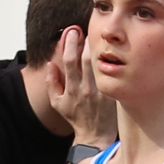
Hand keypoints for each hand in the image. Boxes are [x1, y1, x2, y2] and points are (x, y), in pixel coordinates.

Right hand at [50, 25, 113, 144]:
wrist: (95, 134)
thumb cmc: (75, 117)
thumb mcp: (57, 103)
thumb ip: (51, 83)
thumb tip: (50, 63)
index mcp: (72, 89)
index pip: (69, 61)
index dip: (69, 44)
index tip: (72, 32)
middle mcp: (86, 88)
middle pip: (87, 58)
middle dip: (87, 41)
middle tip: (88, 29)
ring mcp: (100, 91)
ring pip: (100, 64)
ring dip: (99, 48)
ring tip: (98, 37)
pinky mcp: (112, 93)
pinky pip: (111, 74)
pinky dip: (110, 61)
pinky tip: (111, 52)